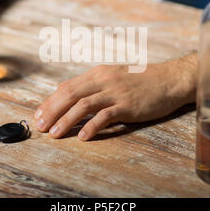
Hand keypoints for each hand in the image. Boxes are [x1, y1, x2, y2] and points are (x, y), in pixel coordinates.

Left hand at [34, 55, 197, 140]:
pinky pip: (105, 115)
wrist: (170, 80)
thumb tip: (73, 96)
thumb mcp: (115, 76)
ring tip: (55, 133)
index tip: (39, 114)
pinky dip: (92, 126)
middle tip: (40, 126)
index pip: (68, 86)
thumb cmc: (143, 80)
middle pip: (70, 94)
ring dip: (66, 120)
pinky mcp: (128, 104)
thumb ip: (95, 85)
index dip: (50, 101)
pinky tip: (83, 136)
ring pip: (83, 105)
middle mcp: (104, 80)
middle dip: (52, 110)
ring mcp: (115, 92)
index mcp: (98, 73)